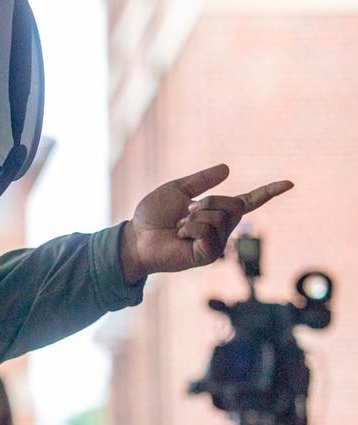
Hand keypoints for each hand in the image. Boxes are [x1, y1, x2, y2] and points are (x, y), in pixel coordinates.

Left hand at [119, 164, 292, 283]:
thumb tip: (227, 168)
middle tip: (184, 213)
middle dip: (207, 203)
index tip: (289, 183)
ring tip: (179, 227)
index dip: (268, 192)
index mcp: (216, 212)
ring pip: (219, 218)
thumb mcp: (177, 190)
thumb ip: (201, 180)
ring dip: (194, 218)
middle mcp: (221, 228)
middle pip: (233, 205)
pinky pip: (208, 233)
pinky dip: (190, 229)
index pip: (248, 201)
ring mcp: (216, 244)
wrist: (136, 237)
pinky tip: (179, 236)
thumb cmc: (153, 216)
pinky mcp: (207, 256)